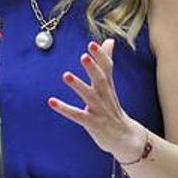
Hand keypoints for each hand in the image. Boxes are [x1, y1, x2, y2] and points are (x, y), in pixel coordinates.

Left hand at [48, 39, 146, 162]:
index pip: (107, 68)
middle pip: (100, 80)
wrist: (125, 137)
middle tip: (84, 56)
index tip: (92, 44)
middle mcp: (104, 96)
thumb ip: (106, 62)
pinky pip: (77, 115)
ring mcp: (98, 110)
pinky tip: (52, 101)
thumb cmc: (112, 107)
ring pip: (89, 96)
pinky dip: (64, 108)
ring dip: (78, 86)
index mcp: (107, 86)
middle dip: (93, 68)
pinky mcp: (92, 123)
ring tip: (66, 75)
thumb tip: (109, 40)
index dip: (100, 56)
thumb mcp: (110, 84)